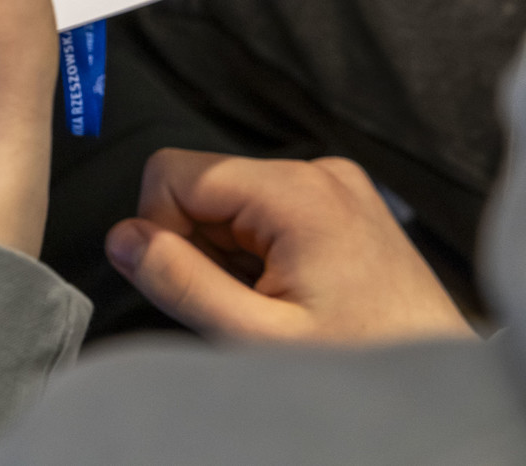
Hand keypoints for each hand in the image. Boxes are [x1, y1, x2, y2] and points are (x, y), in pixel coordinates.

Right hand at [106, 149, 474, 342]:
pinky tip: (287, 291)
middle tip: (239, 302)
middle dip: (199, 245)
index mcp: (295, 191)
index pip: (172, 171)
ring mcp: (332, 185)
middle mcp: (316, 173)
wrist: (435, 387)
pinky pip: (260, 211)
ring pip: (227, 202)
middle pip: (201, 186)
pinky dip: (256, 253)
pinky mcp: (338, 202)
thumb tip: (122, 239)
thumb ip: (179, 281)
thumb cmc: (363, 363)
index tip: (189, 280)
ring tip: (270, 302)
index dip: (159, 229)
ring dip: (228, 253)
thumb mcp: (255, 335)